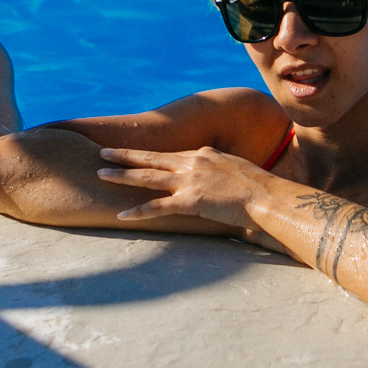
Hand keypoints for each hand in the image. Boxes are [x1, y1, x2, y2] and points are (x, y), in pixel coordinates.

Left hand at [97, 146, 272, 229]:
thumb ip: (219, 168)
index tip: (133, 153)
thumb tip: (214, 175)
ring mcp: (189, 182)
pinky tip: (122, 214)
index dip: (148, 154)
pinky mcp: (190, 201)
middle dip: (124, 155)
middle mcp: (192, 163)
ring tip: (100, 174)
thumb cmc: (257, 187)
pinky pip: (158, 208)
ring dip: (122, 176)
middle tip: (102, 152)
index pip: (169, 154)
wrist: (267, 196)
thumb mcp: (235, 168)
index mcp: (202, 155)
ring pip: (147, 177)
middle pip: (151, 159)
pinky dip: (138, 211)